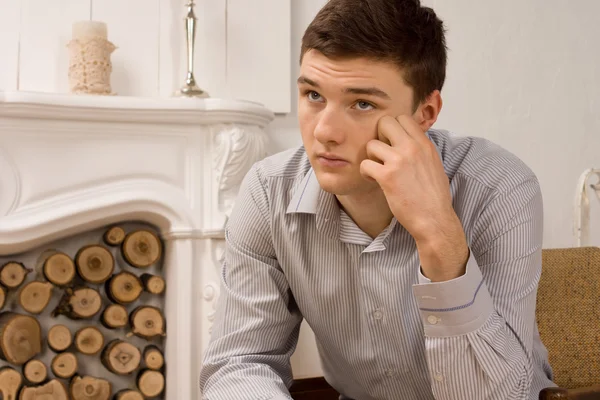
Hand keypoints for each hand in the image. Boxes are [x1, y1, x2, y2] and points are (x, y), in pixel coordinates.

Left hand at [360, 115, 467, 281]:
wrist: (434, 219)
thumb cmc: (434, 196)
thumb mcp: (433, 164)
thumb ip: (420, 150)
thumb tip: (409, 139)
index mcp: (425, 144)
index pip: (403, 118)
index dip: (393, 128)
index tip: (393, 143)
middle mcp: (412, 148)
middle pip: (385, 122)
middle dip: (379, 136)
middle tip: (381, 153)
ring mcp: (399, 161)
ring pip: (371, 144)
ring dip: (370, 157)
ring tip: (377, 170)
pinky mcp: (387, 177)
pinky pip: (365, 164)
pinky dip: (365, 173)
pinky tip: (373, 180)